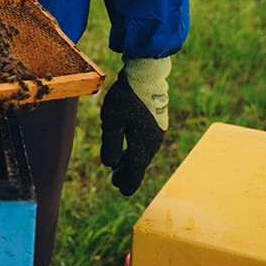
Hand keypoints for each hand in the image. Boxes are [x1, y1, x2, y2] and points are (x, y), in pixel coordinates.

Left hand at [100, 56, 170, 195]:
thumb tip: (110, 164)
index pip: (136, 169)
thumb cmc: (127, 96)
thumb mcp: (112, 120)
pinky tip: (127, 150)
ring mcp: (156, 131)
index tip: (122, 191)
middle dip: (127, 173)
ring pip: (142, 152)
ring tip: (118, 168)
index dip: (128, 181)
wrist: (146, 74)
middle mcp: (153, 140)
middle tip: (116, 183)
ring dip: (130, 161)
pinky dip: (135, 150)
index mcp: (144, 143)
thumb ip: (111, 143)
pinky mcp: (154, 123)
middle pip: (140, 163)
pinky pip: (144, 142)